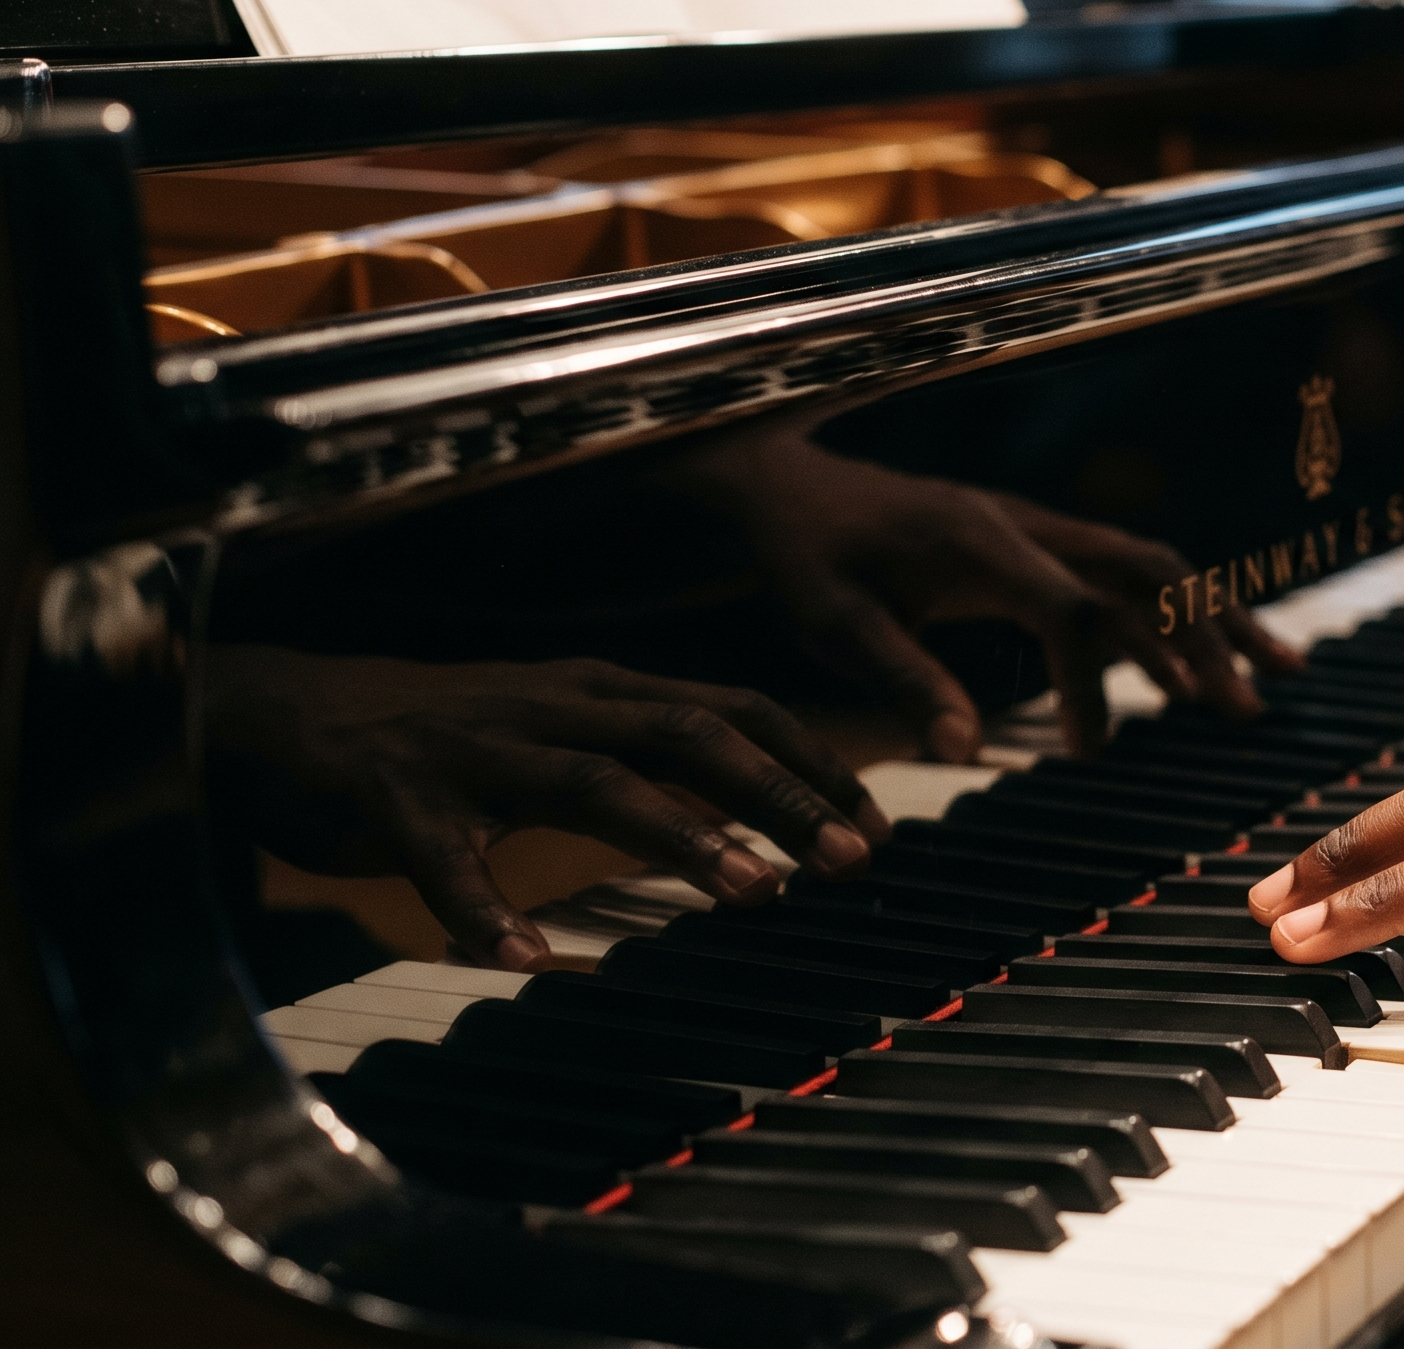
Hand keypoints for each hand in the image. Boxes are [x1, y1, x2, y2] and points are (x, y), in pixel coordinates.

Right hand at [206, 647, 890, 969]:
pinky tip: (522, 959)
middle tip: (851, 859)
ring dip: (682, 837)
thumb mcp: (561, 727)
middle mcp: (551, 705)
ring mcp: (472, 747)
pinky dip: (484, 907)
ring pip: (592, 782)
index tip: (877, 823)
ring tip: (752, 893)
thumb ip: (648, 756)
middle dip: (780, 794)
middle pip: (689, 733)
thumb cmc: (445, 735)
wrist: (281, 712)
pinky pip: (445, 855)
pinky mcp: (391, 797)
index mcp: (600, 689)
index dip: (810, 761)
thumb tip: (758, 812)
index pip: (733, 707)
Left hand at [685, 436, 1299, 758]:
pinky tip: (1214, 658)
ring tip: (1274, 681)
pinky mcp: (1040, 545)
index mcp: (978, 542)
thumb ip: (905, 679)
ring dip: (1213, 622)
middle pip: (1143, 571)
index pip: (1068, 604)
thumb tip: (966, 748)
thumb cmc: (807, 559)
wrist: (789, 490)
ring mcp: (1040, 531)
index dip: (1106, 668)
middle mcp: (1026, 527)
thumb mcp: (834, 625)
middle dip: (1202, 638)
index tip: (1111, 742)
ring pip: (1152, 568)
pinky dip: (1180, 613)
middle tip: (1243, 711)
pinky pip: (1126, 575)